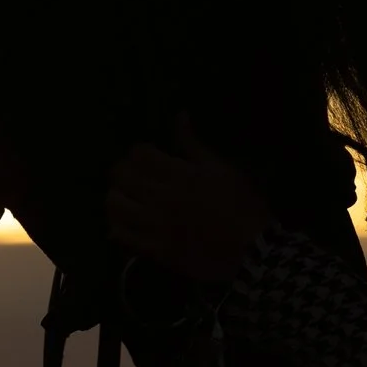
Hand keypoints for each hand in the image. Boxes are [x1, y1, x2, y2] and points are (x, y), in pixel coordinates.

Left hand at [106, 115, 274, 281]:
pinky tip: (126, 224)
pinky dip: (118, 227)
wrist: (252, 251)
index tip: (147, 159)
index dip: (139, 153)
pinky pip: (121, 236)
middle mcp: (162, 197)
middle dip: (124, 173)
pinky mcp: (155, 250)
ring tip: (128, 200)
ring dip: (117, 198)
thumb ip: (193, 144)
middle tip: (134, 178)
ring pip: (115, 205)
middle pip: (120, 176)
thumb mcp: (221, 168)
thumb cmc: (241, 204)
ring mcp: (155, 225)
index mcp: (179, 174)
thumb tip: (179, 116)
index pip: (138, 153)